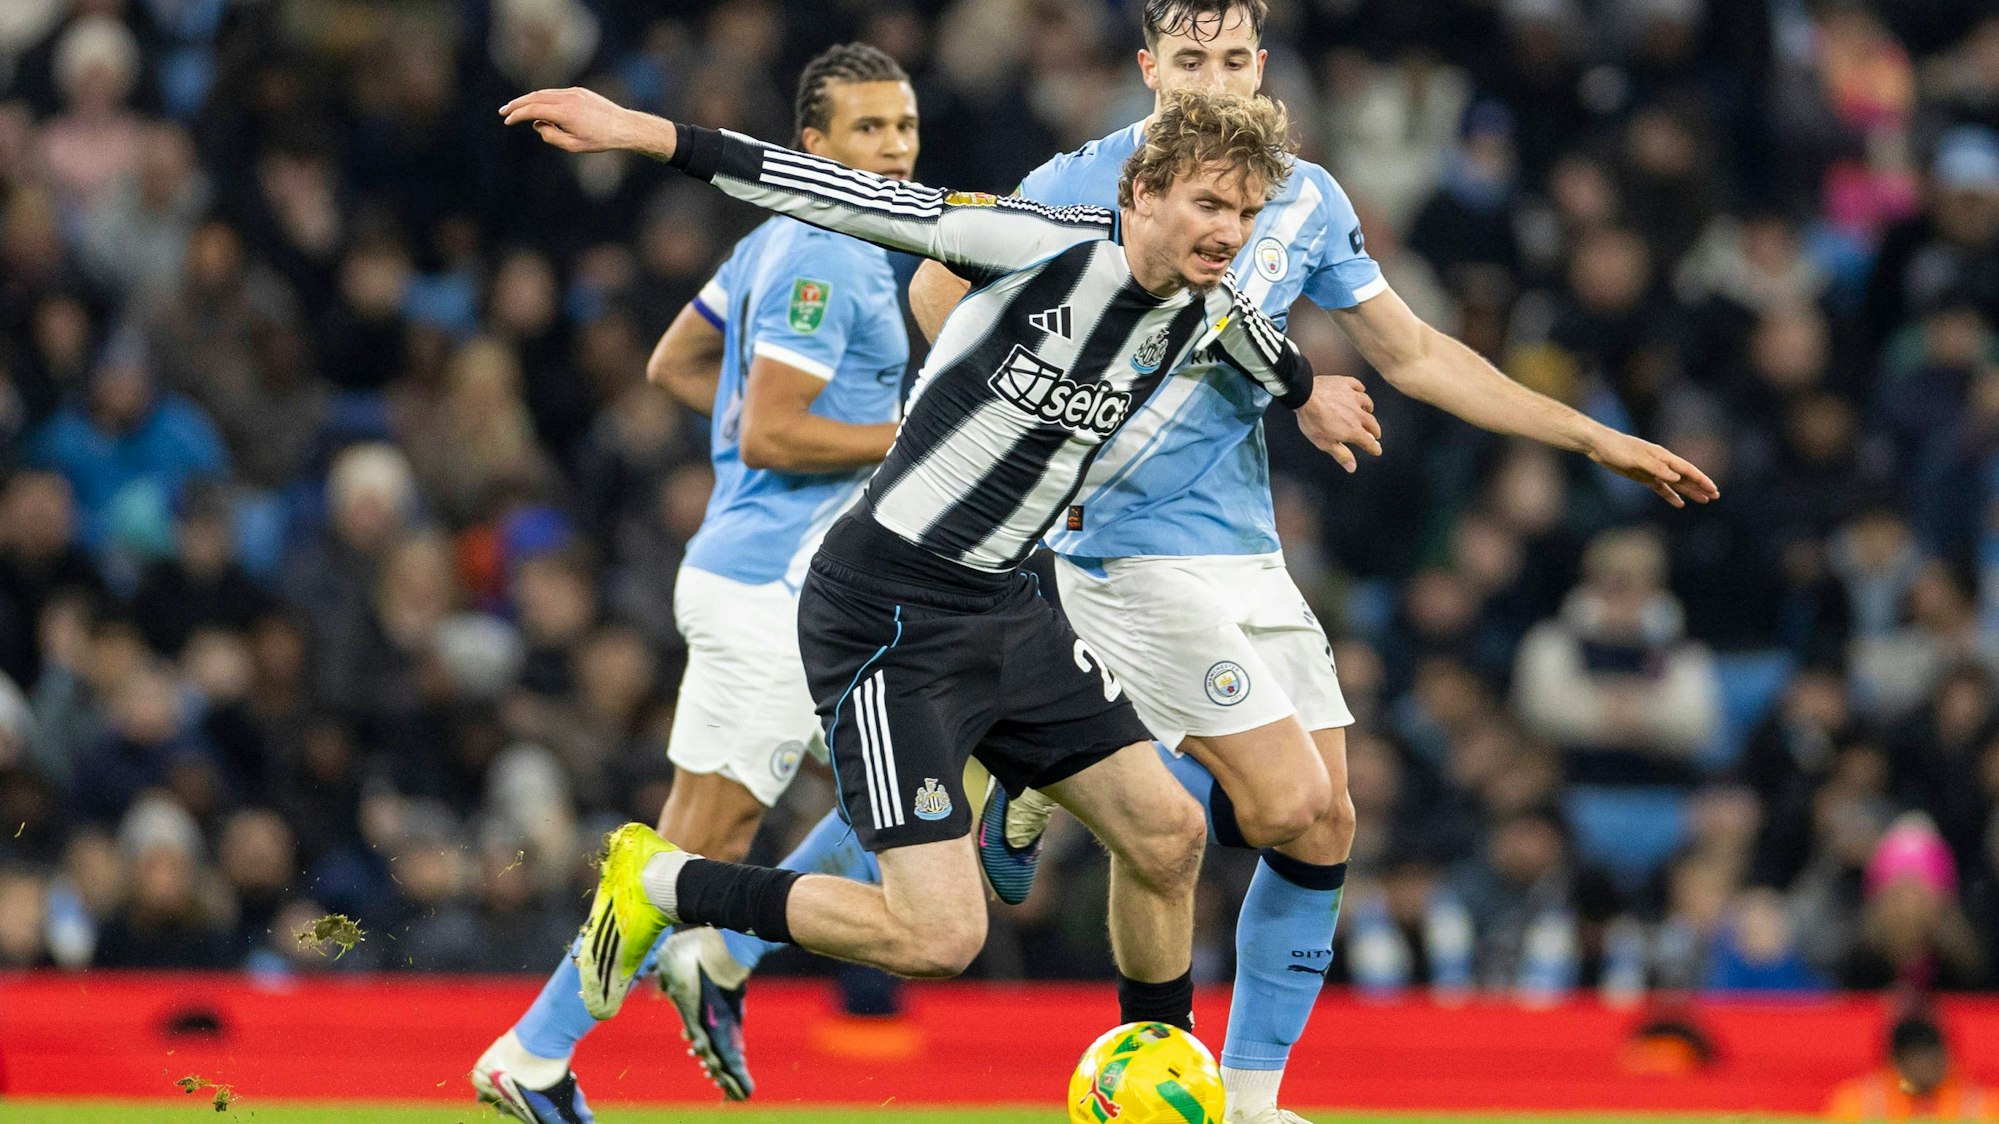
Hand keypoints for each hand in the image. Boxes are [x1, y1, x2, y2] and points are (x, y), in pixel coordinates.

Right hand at [499, 87, 669, 157]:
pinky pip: (556, 93)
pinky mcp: (579, 91)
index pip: (533, 110)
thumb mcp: (573, 146)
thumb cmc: (600, 140)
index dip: (518, 115)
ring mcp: (574, 92)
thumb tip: (538, 125)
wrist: (624, 126)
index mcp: (564, 112)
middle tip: (503, 111)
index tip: (507, 120)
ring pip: (545, 93)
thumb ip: (551, 136)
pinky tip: (538, 106)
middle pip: (535, 97)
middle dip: (517, 104)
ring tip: (517, 109)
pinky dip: (543, 98)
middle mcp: (567, 97)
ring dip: (529, 100)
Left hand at [1295, 375, 1381, 472]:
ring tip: (1369, 411)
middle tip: (1375, 434)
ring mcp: (1352, 397)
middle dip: (1375, 430)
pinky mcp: (1345, 383)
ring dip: (1369, 409)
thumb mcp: (1324, 443)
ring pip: (1367, 402)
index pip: (1368, 442)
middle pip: (1372, 423)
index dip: (1374, 448)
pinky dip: (1360, 389)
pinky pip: (1357, 386)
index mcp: (1353, 430)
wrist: (1305, 395)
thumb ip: (1340, 454)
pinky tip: (1360, 390)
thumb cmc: (1313, 421)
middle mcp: (1357, 413)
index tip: (1377, 451)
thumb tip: (1352, 468)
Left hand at [1588, 430, 1718, 507]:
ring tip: (1703, 500)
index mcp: (1663, 457)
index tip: (1713, 489)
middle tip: (1715, 497)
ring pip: (1676, 484)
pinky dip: (1670, 495)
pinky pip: (1660, 488)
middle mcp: (1661, 463)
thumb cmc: (1618, 448)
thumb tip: (1677, 478)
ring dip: (1689, 492)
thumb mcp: (1637, 458)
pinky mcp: (1642, 476)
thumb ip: (1657, 468)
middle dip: (1700, 487)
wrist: (1600, 445)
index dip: (1701, 479)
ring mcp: (1652, 471)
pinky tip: (1679, 504)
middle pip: (1685, 477)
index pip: (1687, 469)